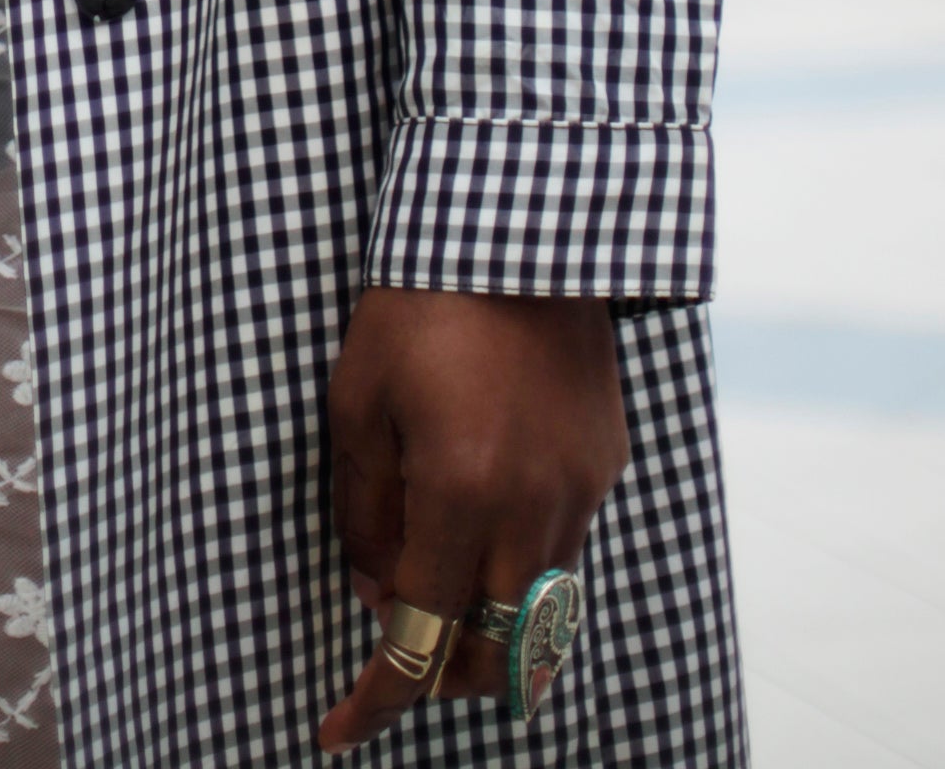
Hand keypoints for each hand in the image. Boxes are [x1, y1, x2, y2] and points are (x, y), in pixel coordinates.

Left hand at [317, 288, 625, 748]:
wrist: (515, 226)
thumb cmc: (416, 302)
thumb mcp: (357, 400)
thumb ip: (364, 510)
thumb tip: (373, 589)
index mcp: (461, 493)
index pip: (420, 636)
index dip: (377, 697)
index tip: (338, 731)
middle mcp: (534, 508)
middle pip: (497, 653)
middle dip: (443, 675)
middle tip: (396, 656)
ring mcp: (581, 488)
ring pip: (539, 609)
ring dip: (488, 625)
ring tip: (437, 590)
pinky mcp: (607, 461)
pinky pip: (564, 546)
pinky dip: (522, 562)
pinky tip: (486, 517)